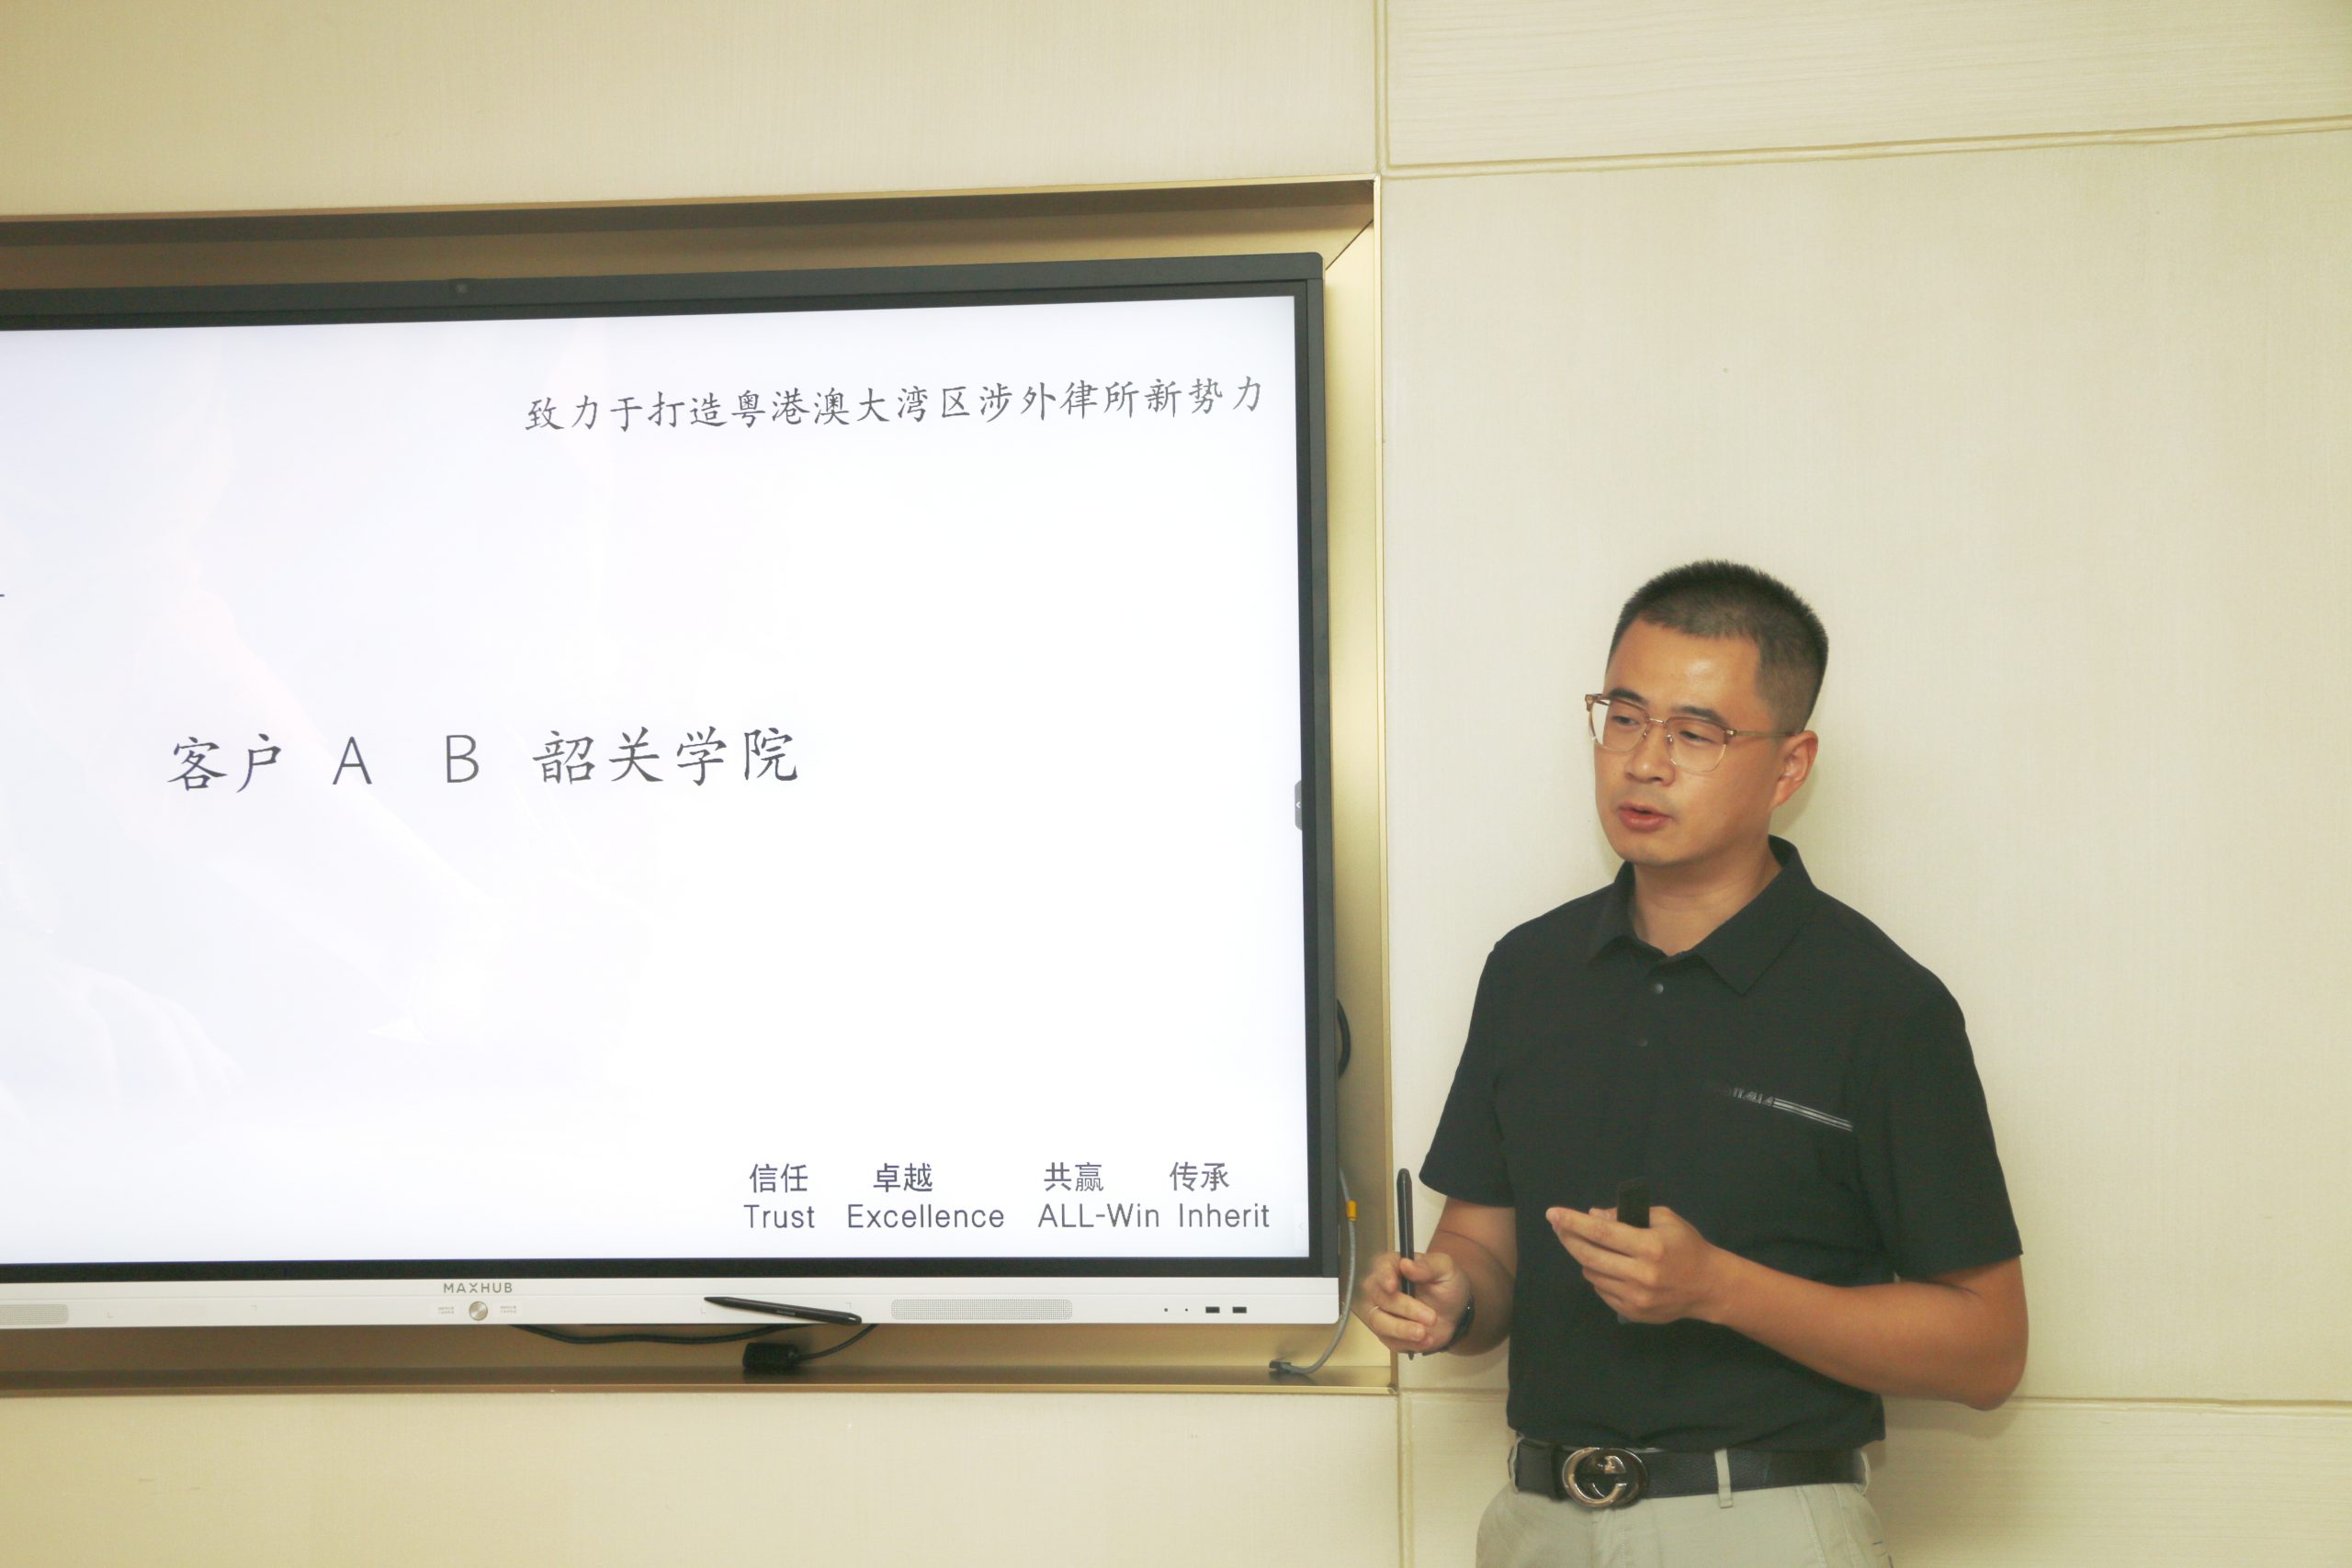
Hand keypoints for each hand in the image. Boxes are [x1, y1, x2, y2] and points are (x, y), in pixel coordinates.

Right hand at [1354, 1248, 1471, 1352]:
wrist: (1455, 1312)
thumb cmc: (1447, 1284)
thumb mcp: (1446, 1269)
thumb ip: (1427, 1266)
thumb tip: (1405, 1264)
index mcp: (1393, 1266)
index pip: (1381, 1268)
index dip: (1384, 1277)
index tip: (1392, 1286)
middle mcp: (1381, 1288)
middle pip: (1379, 1297)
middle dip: (1404, 1308)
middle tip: (1431, 1317)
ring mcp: (1381, 1312)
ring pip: (1378, 1322)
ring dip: (1401, 1329)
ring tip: (1424, 1333)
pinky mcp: (1387, 1333)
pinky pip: (1390, 1341)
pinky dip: (1408, 1343)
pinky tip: (1427, 1340)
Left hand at [1545, 1204, 1724, 1324]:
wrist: (1708, 1287)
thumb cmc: (1687, 1246)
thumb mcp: (1665, 1219)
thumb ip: (1627, 1216)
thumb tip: (1593, 1216)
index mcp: (1649, 1247)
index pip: (1601, 1232)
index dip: (1574, 1222)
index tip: (1552, 1213)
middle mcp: (1640, 1274)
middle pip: (1589, 1255)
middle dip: (1568, 1237)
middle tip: (1558, 1226)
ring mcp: (1635, 1297)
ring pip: (1591, 1274)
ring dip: (1585, 1257)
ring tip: (1591, 1246)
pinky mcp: (1632, 1313)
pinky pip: (1601, 1291)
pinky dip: (1598, 1276)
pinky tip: (1609, 1267)